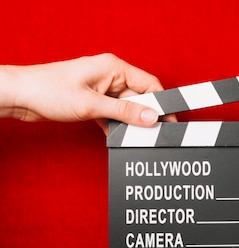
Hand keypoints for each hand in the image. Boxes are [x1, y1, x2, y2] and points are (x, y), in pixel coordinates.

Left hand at [0, 53, 173, 132]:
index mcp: (113, 67)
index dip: (162, 104)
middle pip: (140, 98)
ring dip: (128, 123)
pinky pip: (114, 113)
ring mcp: (101, 88)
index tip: (170, 122)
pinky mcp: (93, 100)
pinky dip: (115, 126)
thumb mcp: (92, 105)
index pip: (150, 84)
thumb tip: (151, 118)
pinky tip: (114, 137)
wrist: (18, 96)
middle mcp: (110, 75)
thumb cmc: (48, 91)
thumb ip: (124, 112)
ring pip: (127, 108)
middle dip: (144, 117)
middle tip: (151, 136)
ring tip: (130, 138)